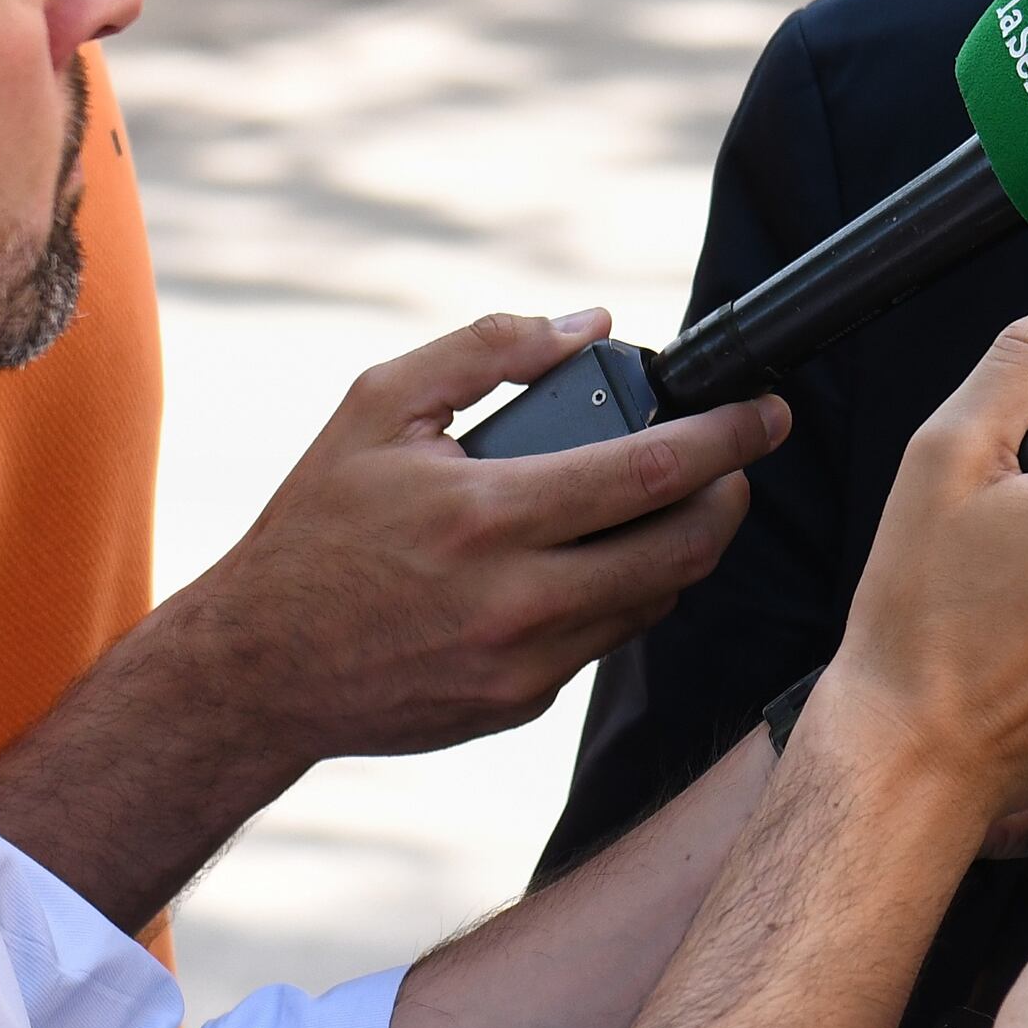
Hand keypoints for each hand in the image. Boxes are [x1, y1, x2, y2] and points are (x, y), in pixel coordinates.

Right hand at [162, 310, 783, 764]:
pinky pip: (605, 639)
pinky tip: (589, 560)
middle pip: (683, 548)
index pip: (651, 473)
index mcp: (487, 514)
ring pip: (655, 599)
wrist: (257, 668)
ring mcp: (525, 664)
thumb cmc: (316, 525)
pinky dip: (619, 594)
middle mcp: (517, 599)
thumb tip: (590, 324)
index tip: (770, 414)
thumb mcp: (378, 407)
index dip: (729, 439)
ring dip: (681, 547)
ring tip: (664, 502)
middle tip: (733, 462)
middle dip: (729, 497)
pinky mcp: (521, 704)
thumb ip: (486, 351)